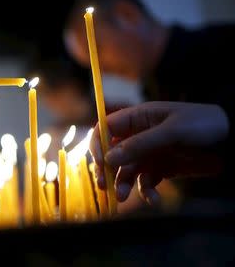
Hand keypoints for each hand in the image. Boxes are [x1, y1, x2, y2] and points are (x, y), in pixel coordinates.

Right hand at [90, 101, 228, 204]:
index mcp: (138, 118)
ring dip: (123, 184)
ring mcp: (149, 153)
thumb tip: (108, 159)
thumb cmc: (203, 125)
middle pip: (112, 153)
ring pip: (126, 171)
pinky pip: (146, 182)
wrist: (233, 140)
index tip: (99, 162)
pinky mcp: (161, 169)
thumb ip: (140, 144)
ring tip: (123, 198)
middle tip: (104, 186)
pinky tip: (153, 199)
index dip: (98, 145)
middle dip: (106, 170)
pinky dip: (146, 192)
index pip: (106, 129)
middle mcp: (138, 136)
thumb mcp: (172, 131)